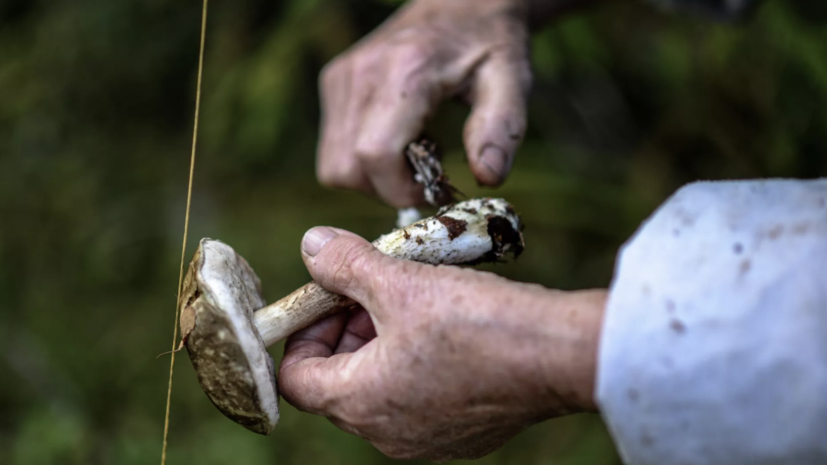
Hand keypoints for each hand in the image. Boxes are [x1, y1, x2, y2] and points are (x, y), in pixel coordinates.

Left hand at [278, 227, 605, 460]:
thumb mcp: (402, 282)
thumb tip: (312, 246)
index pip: (296, 376)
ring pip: (381, 386)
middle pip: (339, 380)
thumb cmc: (479, 323)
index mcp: (361, 403)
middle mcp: (388, 434)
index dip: (304, 329)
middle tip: (374, 288)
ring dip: (384, 341)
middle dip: (347, 328)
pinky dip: (418, 361)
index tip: (330, 295)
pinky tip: (447, 327)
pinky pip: (420, 397)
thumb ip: (347, 265)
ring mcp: (427, 439)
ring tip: (414, 298)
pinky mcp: (463, 434)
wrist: (561, 355)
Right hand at [316, 0, 531, 206]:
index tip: (434, 188)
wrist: (461, 3)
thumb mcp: (511, 82)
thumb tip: (487, 178)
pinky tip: (397, 137)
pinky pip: (332, 148)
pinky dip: (361, 159)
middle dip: (386, 189)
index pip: (375, 154)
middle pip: (346, 169)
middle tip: (425, 175)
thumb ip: (500, 129)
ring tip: (412, 153)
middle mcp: (361, 73)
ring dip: (372, 178)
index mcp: (406, 72)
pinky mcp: (333, 82)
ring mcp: (341, 77)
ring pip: (333, 166)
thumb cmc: (489, 44)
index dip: (400, 189)